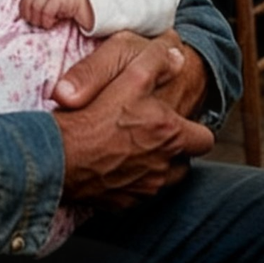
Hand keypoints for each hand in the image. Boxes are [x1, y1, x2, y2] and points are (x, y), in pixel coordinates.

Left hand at [20, 0, 93, 30]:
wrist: (90, 2)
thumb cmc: (68, 5)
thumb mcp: (51, 0)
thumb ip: (39, 2)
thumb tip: (24, 16)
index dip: (24, 12)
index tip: (31, 20)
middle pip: (29, 3)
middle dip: (32, 17)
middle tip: (40, 24)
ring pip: (36, 8)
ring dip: (40, 20)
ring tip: (48, 23)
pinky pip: (47, 11)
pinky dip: (48, 21)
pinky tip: (54, 22)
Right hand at [51, 31, 214, 205]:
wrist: (58, 155)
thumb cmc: (93, 115)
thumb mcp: (129, 75)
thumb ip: (158, 62)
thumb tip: (178, 57)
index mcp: (170, 135)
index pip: (205, 139)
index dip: (195, 130)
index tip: (179, 123)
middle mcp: (162, 167)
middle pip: (184, 165)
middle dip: (176, 152)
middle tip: (154, 136)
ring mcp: (142, 190)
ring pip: (161, 182)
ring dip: (154, 168)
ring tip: (132, 151)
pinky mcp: (122, 205)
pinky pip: (135, 195)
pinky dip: (129, 183)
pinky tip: (111, 167)